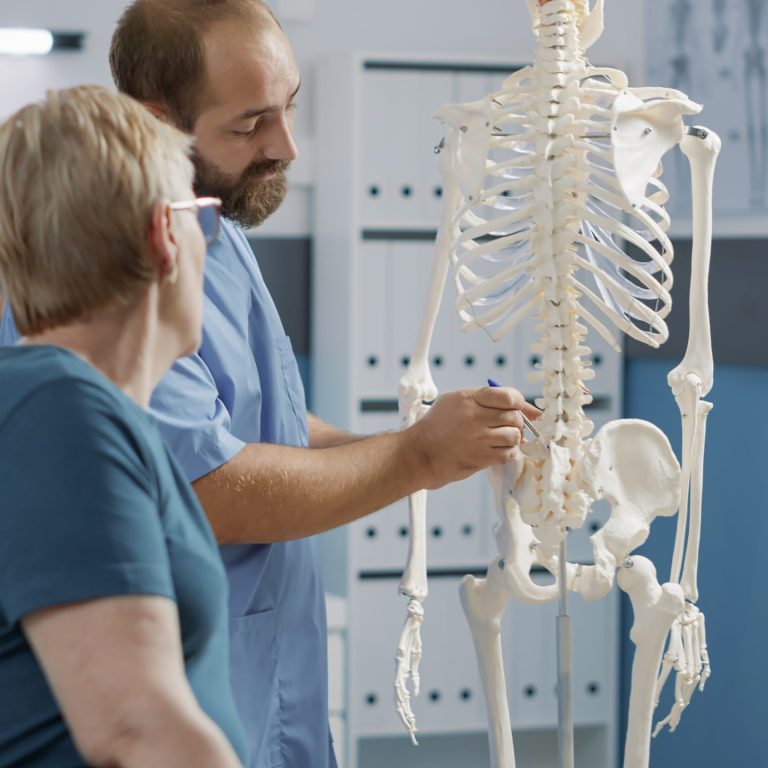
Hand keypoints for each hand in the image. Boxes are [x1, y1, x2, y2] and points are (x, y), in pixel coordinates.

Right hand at [406, 385, 540, 488]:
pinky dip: (509, 451)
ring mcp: (479, 439)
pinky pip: (509, 453)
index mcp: (468, 399)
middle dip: (516, 420)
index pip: (508, 396)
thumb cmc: (438, 425)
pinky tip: (498, 448)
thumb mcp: (455, 401)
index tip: (517, 406)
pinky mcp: (480, 458)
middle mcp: (475, 417)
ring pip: (514, 436)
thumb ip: (486, 398)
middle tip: (507, 424)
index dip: (519, 401)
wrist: (421, 452)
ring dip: (513, 437)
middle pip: (514, 417)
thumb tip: (525, 407)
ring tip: (502, 437)